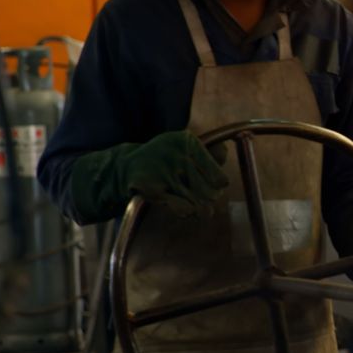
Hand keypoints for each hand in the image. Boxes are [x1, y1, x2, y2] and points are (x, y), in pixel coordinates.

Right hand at [70, 130, 228, 222]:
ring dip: (199, 207)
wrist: (126, 166)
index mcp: (187, 142)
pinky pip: (182, 209)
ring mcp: (163, 172)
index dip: (218, 184)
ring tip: (194, 203)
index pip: (218, 176)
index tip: (215, 184)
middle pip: (211, 192)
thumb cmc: (166, 158)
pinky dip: (185, 211)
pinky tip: (182, 206)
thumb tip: (225, 160)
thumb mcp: (186, 148)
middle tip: (204, 196)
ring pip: (199, 203)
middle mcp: (176, 155)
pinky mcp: (153, 189)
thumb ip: (211, 153)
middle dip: (210, 197)